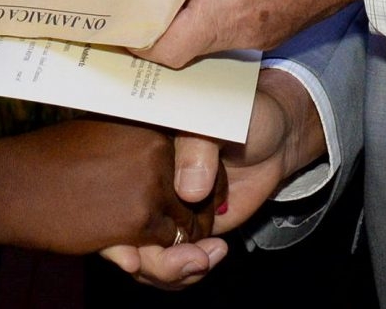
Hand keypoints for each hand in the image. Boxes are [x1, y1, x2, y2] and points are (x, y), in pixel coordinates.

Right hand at [0, 120, 224, 255]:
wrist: (13, 186)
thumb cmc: (50, 158)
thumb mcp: (101, 131)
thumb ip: (137, 142)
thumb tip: (172, 158)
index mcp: (150, 120)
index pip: (198, 151)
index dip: (200, 177)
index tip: (194, 194)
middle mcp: (157, 146)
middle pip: (200, 188)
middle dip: (194, 210)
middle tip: (188, 226)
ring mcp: (150, 182)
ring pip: (187, 219)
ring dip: (179, 235)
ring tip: (165, 239)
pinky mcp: (139, 218)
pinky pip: (168, 242)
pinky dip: (159, 250)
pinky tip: (138, 244)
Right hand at [99, 69, 325, 287]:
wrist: (277, 137)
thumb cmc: (245, 115)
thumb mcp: (219, 117)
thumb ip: (199, 147)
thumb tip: (189, 190)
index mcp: (141, 150)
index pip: (108, 196)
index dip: (113, 233)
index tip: (130, 258)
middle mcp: (145, 182)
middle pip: (125, 236)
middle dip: (149, 262)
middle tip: (185, 263)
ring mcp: (164, 207)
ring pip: (147, 255)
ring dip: (170, 270)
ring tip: (202, 261)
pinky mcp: (185, 225)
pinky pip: (173, 259)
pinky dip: (186, 269)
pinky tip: (210, 255)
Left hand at [128, 0, 371, 68]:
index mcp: (225, 12)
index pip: (168, 51)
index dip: (138, 41)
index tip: (120, 21)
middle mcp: (242, 34)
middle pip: (186, 48)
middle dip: (159, 26)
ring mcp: (264, 34)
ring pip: (211, 38)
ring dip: (189, 15)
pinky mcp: (280, 25)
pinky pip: (235, 28)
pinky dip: (215, 10)